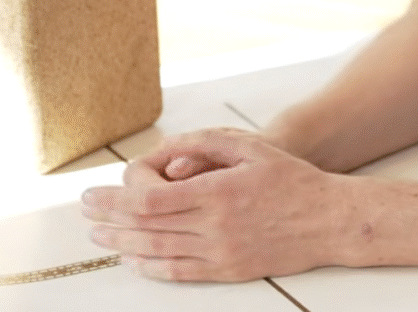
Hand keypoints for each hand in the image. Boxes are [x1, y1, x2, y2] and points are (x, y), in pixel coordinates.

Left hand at [80, 128, 349, 280]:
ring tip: (100, 237)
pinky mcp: (228, 270)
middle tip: (87, 213)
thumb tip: (163, 153)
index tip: (95, 193)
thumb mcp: (249, 147)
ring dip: (121, 246)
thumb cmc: (292, 180)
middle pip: (145, 227)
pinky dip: (150, 268)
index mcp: (217, 192)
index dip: (114, 198)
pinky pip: (179, 273)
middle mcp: (214, 226)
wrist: (330, 220)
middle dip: (109, 220)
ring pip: (156, 252)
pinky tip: (134, 261)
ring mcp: (220, 252)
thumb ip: (203, 145)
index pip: (148, 199)